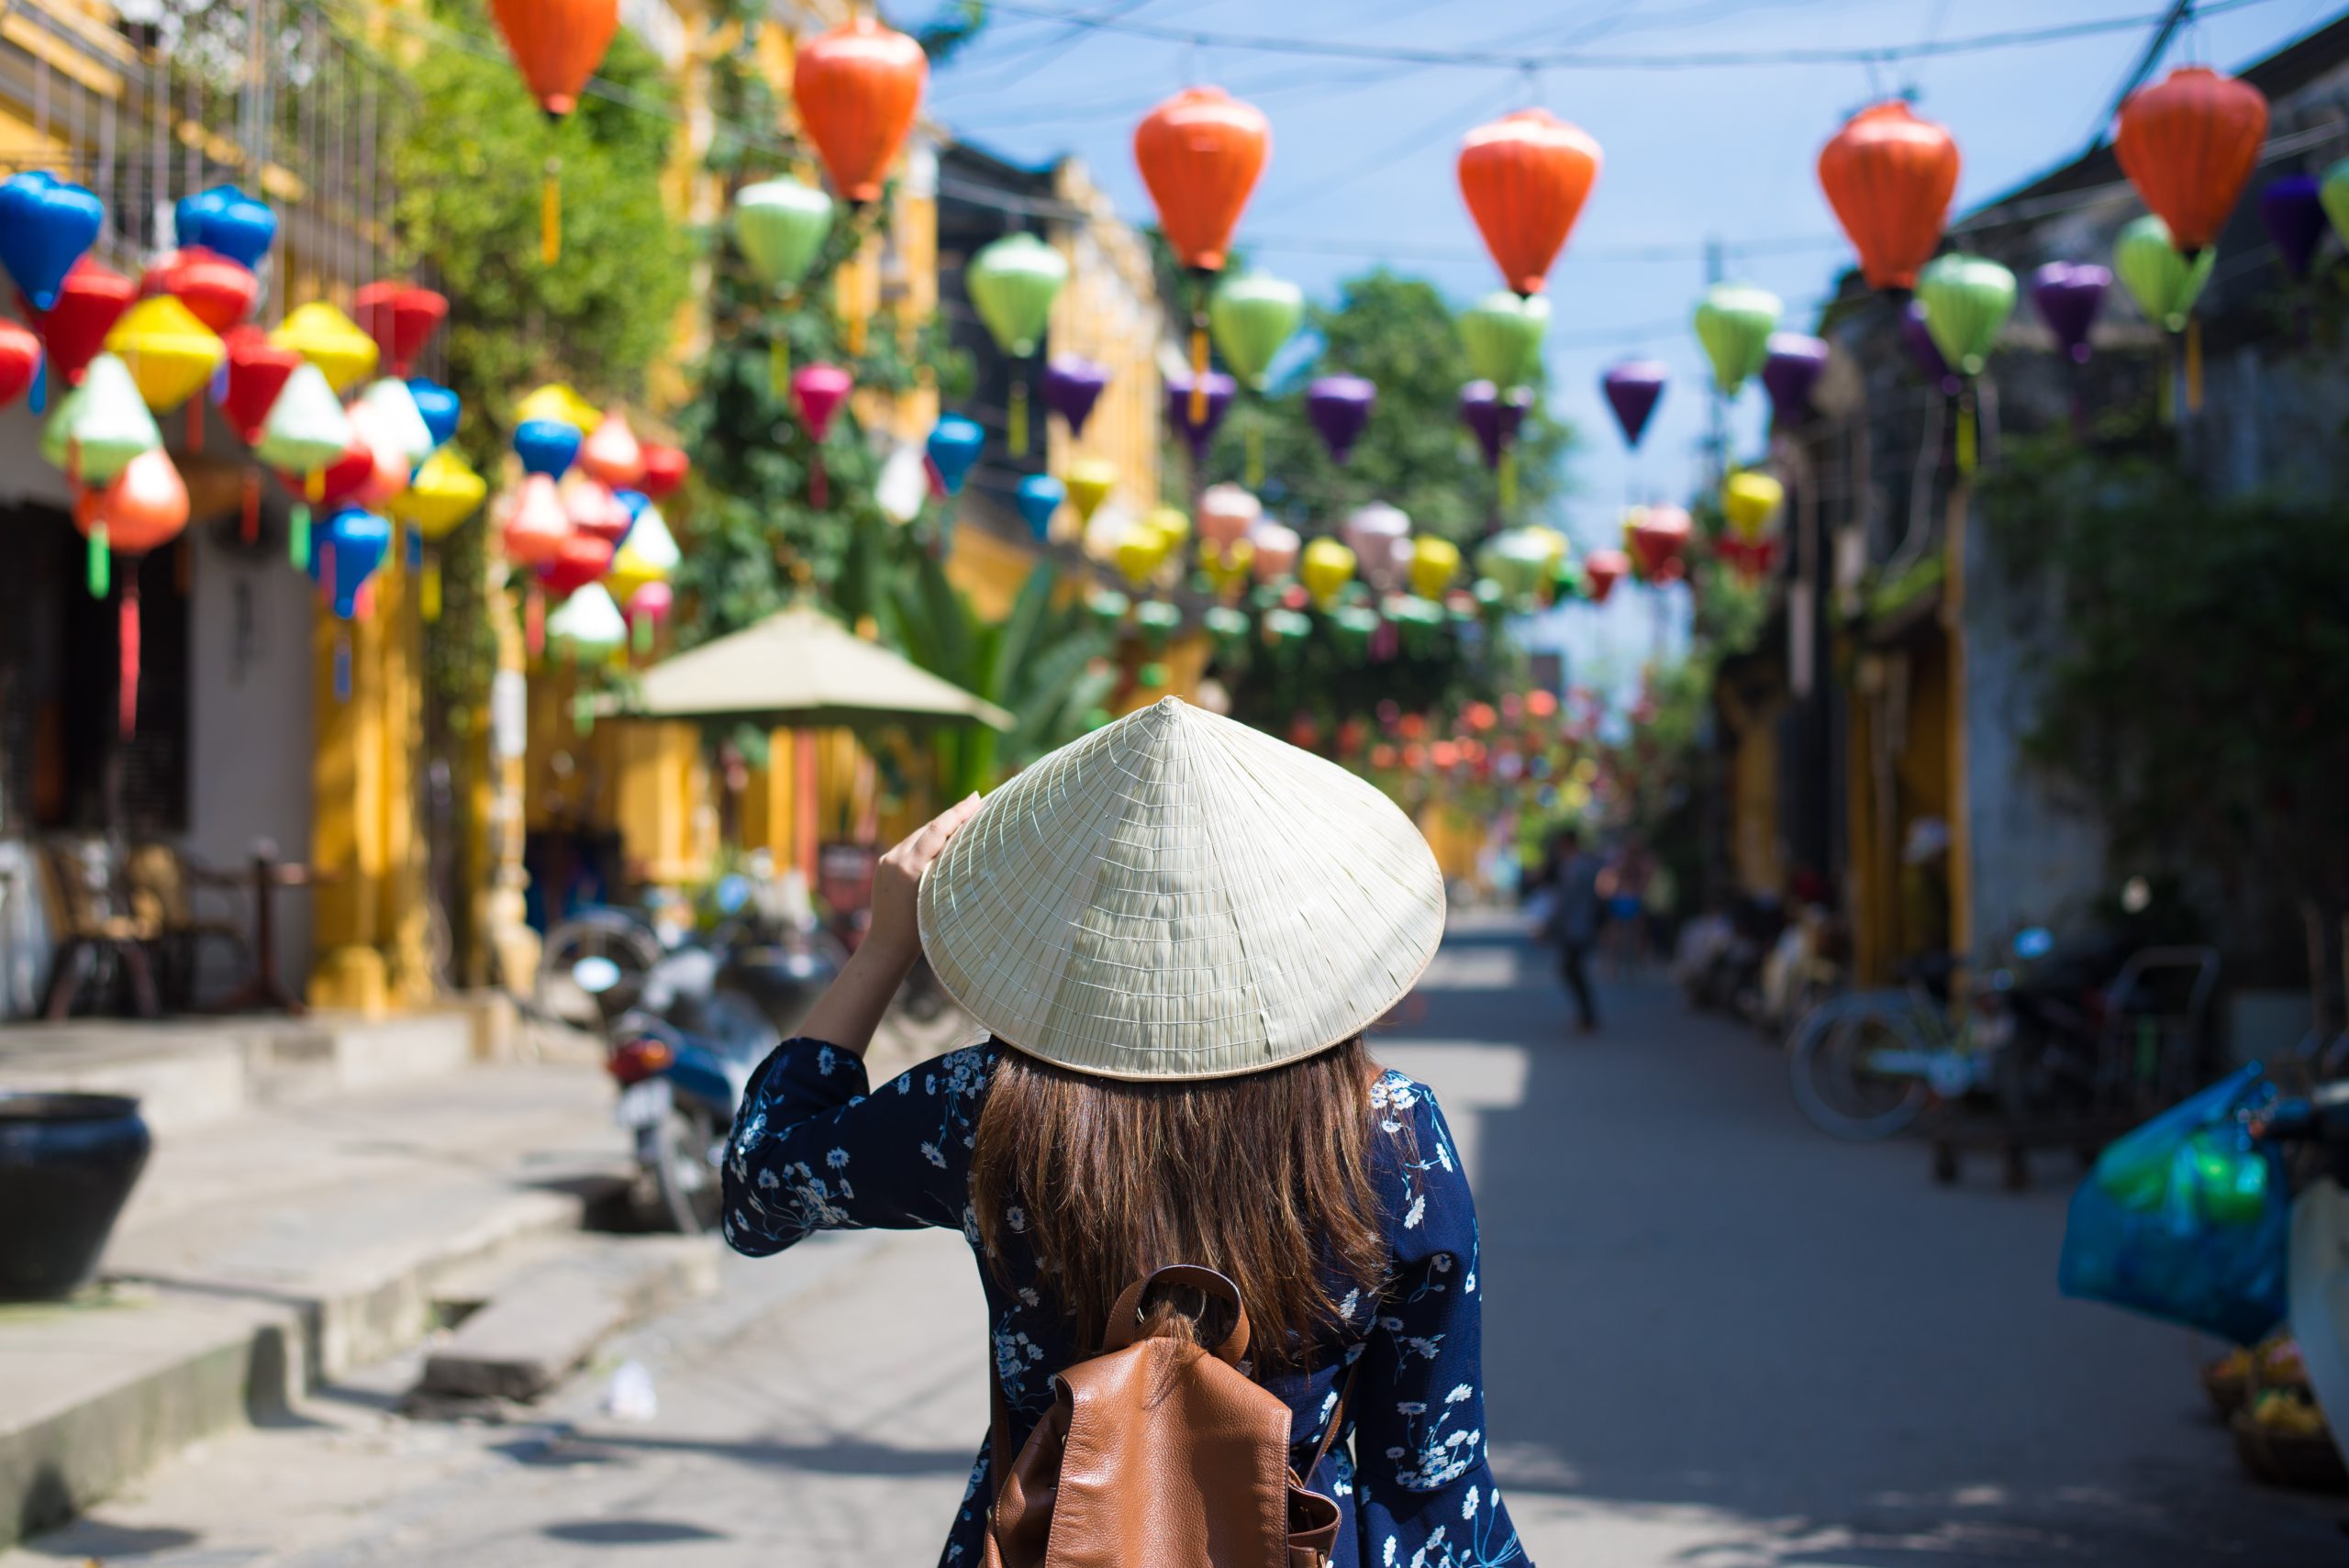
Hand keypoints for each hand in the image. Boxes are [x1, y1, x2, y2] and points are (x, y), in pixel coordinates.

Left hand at [866, 794, 981, 964]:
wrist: (887, 945)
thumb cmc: (921, 931)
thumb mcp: (939, 897)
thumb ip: (947, 867)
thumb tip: (965, 842)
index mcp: (910, 867)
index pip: (938, 829)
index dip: (958, 812)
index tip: (976, 798)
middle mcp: (895, 858)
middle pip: (928, 828)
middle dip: (952, 817)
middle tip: (976, 805)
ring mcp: (886, 860)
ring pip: (918, 835)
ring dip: (939, 829)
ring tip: (963, 821)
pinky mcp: (882, 864)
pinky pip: (909, 846)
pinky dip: (925, 842)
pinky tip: (940, 843)